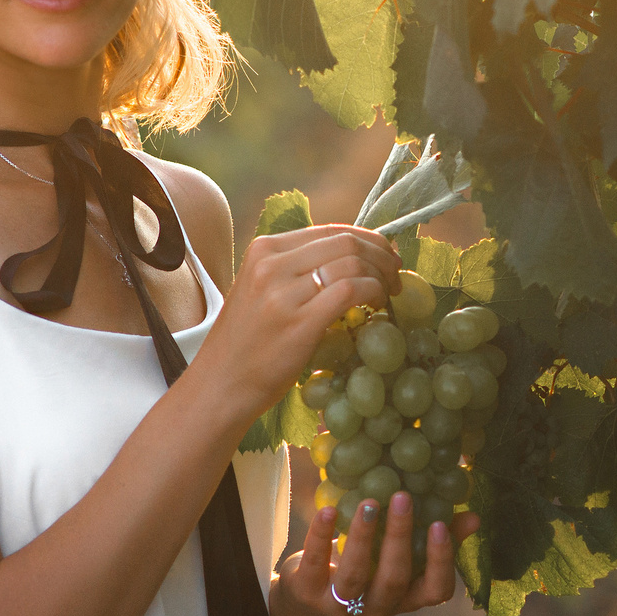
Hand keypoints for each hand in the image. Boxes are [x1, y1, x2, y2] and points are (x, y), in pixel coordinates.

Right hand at [192, 223, 399, 413]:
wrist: (220, 385)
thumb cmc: (245, 344)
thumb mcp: (260, 291)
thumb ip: (295, 271)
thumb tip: (350, 259)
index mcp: (263, 250)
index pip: (329, 230)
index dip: (367, 239)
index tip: (385, 255)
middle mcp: (271, 264)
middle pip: (345, 242)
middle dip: (381, 255)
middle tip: (396, 274)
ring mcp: (283, 292)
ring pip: (353, 263)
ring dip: (382, 276)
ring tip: (389, 292)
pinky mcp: (299, 321)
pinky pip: (351, 291)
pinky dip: (374, 293)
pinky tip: (378, 306)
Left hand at [275, 492, 480, 615]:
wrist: (309, 599)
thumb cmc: (368, 567)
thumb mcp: (400, 555)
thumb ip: (436, 537)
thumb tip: (473, 516)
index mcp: (407, 598)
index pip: (435, 591)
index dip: (440, 562)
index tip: (439, 524)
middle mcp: (378, 608)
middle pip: (394, 579)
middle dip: (399, 538)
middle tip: (403, 498)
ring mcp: (341, 605)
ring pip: (355, 576)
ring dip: (364, 537)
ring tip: (369, 502)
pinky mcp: (308, 593)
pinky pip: (316, 563)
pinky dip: (321, 536)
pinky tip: (329, 510)